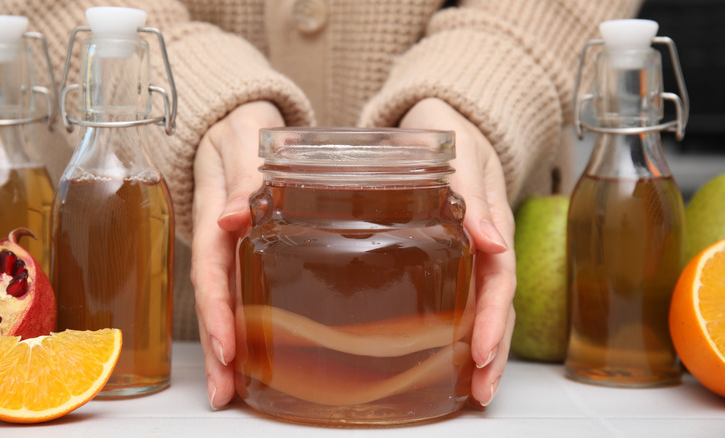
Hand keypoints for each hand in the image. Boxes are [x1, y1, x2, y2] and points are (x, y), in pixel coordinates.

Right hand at [190, 101, 284, 408]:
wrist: (240, 116)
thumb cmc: (243, 123)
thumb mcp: (245, 135)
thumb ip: (244, 174)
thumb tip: (234, 219)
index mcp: (216, 209)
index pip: (212, 267)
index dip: (218, 309)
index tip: (228, 348)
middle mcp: (220, 234)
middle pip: (213, 297)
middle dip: (218, 347)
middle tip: (225, 393)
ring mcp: (229, 242)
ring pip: (224, 299)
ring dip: (226, 346)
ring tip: (232, 391)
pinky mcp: (243, 245)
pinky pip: (239, 287)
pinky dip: (241, 323)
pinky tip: (250, 352)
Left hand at [400, 98, 515, 406]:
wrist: (445, 117)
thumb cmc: (451, 131)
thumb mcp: (461, 150)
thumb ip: (473, 193)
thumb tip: (491, 240)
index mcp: (493, 222)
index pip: (500, 278)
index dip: (493, 317)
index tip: (482, 351)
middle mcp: (489, 244)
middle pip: (500, 304)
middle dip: (494, 351)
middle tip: (481, 391)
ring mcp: (476, 251)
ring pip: (488, 307)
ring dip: (486, 351)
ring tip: (475, 391)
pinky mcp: (459, 254)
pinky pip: (469, 296)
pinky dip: (468, 330)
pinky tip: (457, 358)